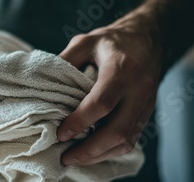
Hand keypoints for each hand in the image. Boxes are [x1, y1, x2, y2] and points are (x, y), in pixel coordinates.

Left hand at [56, 22, 161, 165]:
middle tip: (66, 157)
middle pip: (117, 130)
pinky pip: (132, 138)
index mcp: (122, 69)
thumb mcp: (85, 41)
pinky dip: (111, 150)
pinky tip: (92, 152)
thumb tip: (44, 84)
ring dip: (100, 154)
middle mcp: (139, 89)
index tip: (60, 134)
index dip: (79, 122)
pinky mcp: (148, 112)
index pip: (101, 103)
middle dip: (90, 150)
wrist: (148, 37)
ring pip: (127, 140)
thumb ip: (65, 61)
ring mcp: (147, 103)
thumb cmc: (113, 40)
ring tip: (76, 158)